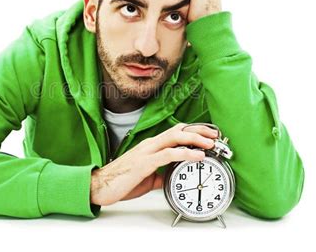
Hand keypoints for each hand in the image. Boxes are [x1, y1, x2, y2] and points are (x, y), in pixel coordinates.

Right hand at [90, 123, 218, 205]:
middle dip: (199, 130)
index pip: (175, 132)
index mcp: (150, 146)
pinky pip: (168, 154)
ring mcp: (146, 152)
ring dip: (195, 139)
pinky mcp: (144, 163)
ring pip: (174, 137)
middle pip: (178, 129)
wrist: (100, 185)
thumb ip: (159, 174)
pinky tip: (197, 156)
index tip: (208, 134)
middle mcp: (150, 144)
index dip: (193, 131)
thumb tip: (171, 176)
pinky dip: (185, 153)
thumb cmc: (120, 180)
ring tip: (210, 143)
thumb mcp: (146, 177)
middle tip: (215, 135)